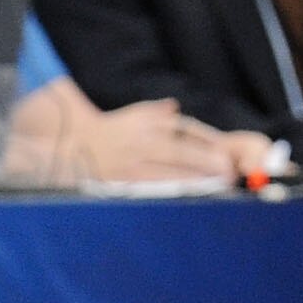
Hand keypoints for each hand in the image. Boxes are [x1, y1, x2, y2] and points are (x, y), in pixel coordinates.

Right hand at [73, 100, 242, 182]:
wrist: (74, 146)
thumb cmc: (110, 131)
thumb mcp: (132, 115)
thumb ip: (156, 111)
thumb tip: (174, 107)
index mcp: (148, 122)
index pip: (184, 129)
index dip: (207, 140)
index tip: (225, 150)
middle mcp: (142, 139)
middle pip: (180, 151)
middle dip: (206, 161)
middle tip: (228, 170)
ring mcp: (133, 160)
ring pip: (169, 171)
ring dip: (195, 178)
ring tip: (217, 185)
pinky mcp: (125, 179)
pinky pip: (155, 185)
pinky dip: (173, 190)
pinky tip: (190, 195)